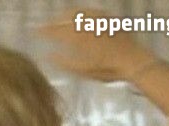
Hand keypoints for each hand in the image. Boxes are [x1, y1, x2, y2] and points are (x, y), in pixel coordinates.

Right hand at [37, 8, 156, 81]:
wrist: (134, 60)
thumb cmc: (108, 69)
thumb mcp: (82, 70)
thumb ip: (63, 62)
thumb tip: (47, 56)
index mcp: (78, 37)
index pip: (55, 31)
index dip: (43, 31)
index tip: (34, 32)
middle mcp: (87, 25)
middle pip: (65, 18)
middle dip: (54, 21)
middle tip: (46, 26)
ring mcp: (99, 20)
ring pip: (79, 12)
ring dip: (66, 14)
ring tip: (61, 18)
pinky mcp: (110, 19)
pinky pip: (92, 11)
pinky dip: (82, 13)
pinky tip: (82, 16)